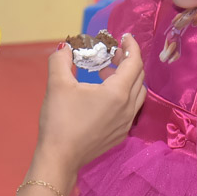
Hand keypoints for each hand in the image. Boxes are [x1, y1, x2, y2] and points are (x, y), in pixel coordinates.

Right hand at [35, 35, 145, 176]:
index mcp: (117, 93)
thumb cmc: (59, 120)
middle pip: (139, 77)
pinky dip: (124, 95)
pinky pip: (131, 109)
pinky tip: (104, 96)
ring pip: (138, 94)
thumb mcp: (57, 84)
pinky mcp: (120, 134)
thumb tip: (66, 47)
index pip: (134, 62)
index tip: (125, 37)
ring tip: (106, 73)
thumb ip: (61, 59)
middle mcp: (128, 108)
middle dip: (128, 61)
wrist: (59, 158)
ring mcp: (126, 123)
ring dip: (127, 79)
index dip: (132, 46)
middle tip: (112, 53)